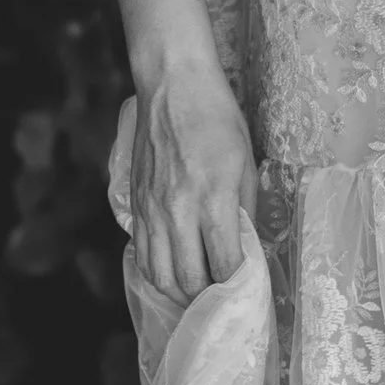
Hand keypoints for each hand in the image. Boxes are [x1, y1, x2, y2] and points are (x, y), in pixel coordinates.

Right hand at [119, 55, 258, 301]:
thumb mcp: (246, 162)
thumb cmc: (216, 117)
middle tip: (224, 300)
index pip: (225, 265)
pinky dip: (157, 272)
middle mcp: (178, 210)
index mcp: (212, 199)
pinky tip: (172, 271)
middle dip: (208, 299)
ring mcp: (151, 209)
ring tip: (198, 293)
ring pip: (159, 275)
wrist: (172, 85)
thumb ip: (245, 210)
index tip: (248, 291)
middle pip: (188, 280)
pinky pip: (141, 253)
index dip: (238, 287)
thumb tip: (246, 247)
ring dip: (180, 293)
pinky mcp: (135, 204)